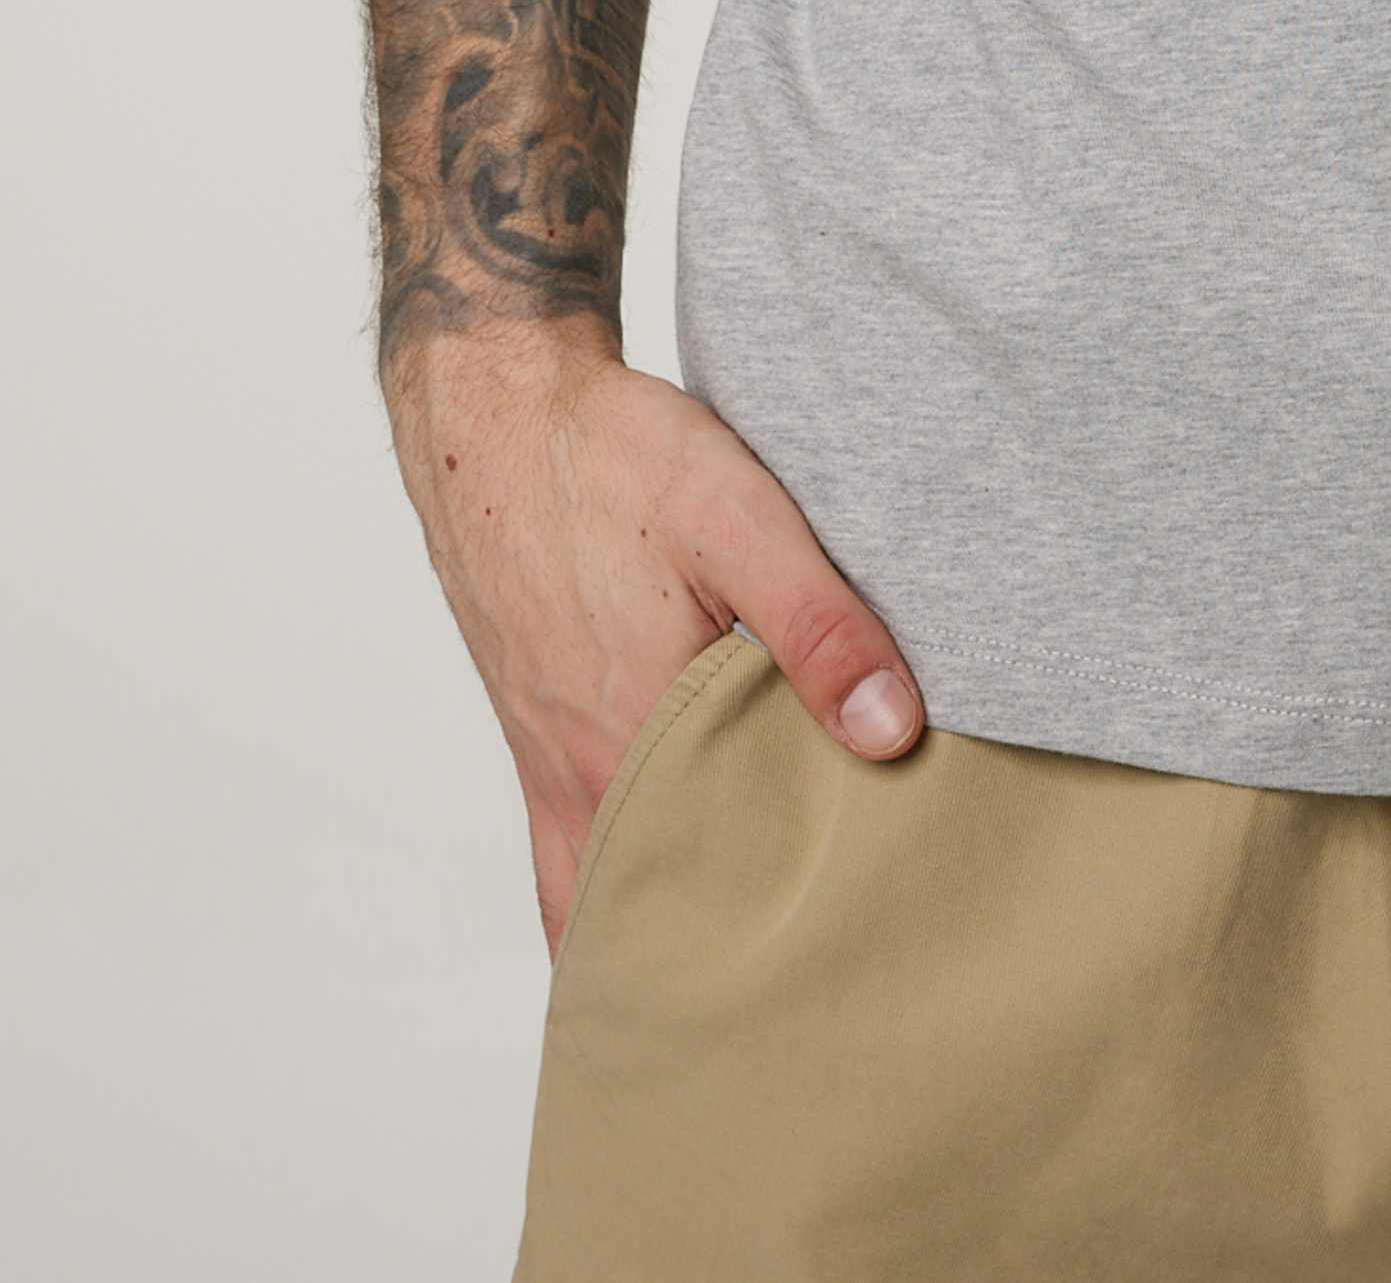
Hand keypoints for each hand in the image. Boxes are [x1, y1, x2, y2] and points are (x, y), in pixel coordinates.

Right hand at [387, 326, 923, 946]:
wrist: (498, 411)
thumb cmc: (613, 457)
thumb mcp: (739, 518)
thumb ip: (818, 626)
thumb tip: (892, 734)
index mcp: (634, 739)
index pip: (718, 888)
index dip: (781, 933)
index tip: (848, 955)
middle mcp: (578, 772)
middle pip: (651, 911)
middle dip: (720, 957)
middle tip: (806, 979)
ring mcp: (544, 759)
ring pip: (593, 894)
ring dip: (655, 931)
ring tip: (735, 962)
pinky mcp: (533, 728)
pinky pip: (562, 849)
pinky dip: (606, 888)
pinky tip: (659, 882)